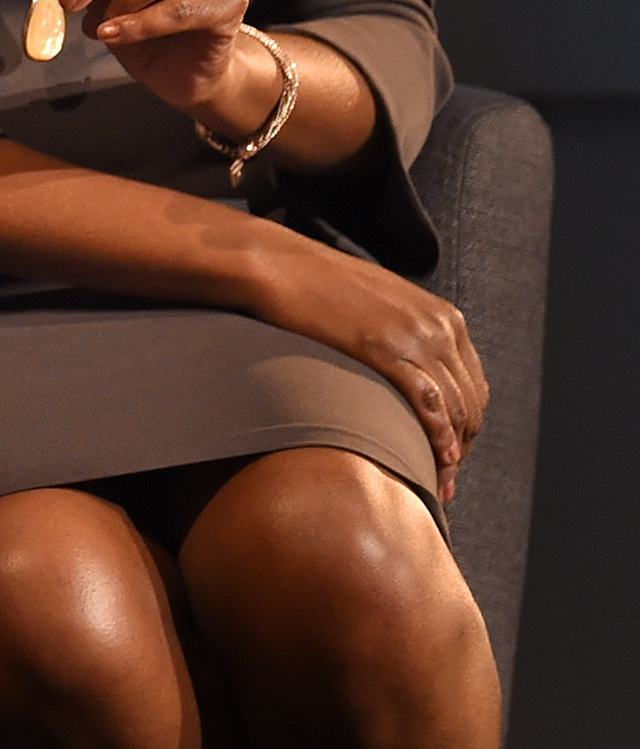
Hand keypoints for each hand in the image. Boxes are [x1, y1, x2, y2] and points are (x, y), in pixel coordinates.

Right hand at [244, 235, 487, 501]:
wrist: (276, 264)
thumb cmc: (315, 286)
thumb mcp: (377, 306)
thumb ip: (402, 333)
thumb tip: (401, 370)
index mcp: (443, 315)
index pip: (473, 384)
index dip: (466, 427)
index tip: (449, 454)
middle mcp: (440, 325)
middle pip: (471, 402)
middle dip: (462, 446)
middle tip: (445, 479)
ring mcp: (415, 336)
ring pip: (456, 408)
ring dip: (452, 452)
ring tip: (440, 483)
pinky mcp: (385, 348)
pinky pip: (428, 402)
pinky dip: (439, 437)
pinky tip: (437, 461)